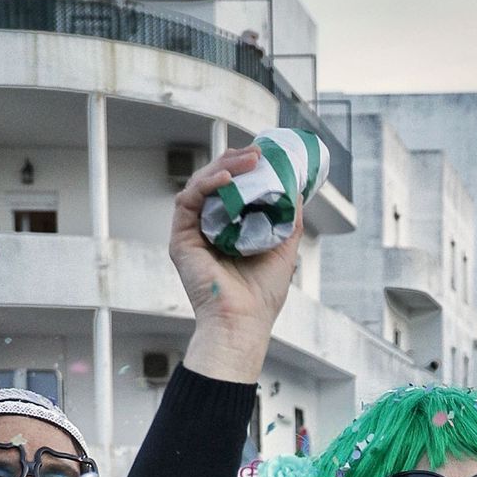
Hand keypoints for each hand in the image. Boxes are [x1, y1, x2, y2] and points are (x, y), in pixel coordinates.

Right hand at [172, 148, 303, 384]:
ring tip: (249, 160)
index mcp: (227, 230)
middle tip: (258, 152)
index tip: (265, 156)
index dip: (244, 169)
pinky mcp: (180, 239)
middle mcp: (207, 229)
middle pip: (214, 182)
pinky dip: (207, 184)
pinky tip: (227, 177)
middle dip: (235, 161)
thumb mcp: (284, 249)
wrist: (243, 323)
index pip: (231, 190)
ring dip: (224, 167)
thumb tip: (296, 190)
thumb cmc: (261, 297)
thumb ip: (288, 220)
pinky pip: (188, 201)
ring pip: (200, 185)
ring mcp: (192, 233)